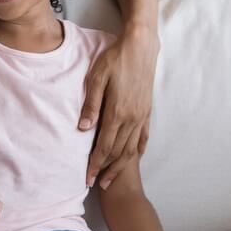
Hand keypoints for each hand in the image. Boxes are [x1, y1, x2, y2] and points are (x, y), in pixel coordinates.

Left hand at [81, 25, 159, 188]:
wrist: (141, 46)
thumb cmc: (115, 59)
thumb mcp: (96, 78)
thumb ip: (91, 105)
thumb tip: (83, 129)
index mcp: (117, 112)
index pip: (104, 147)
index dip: (95, 164)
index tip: (87, 178)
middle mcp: (132, 118)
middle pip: (118, 152)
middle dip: (106, 170)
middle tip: (96, 184)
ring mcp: (142, 115)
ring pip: (131, 148)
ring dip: (121, 165)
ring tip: (111, 178)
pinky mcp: (147, 109)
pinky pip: (143, 136)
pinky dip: (138, 149)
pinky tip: (134, 157)